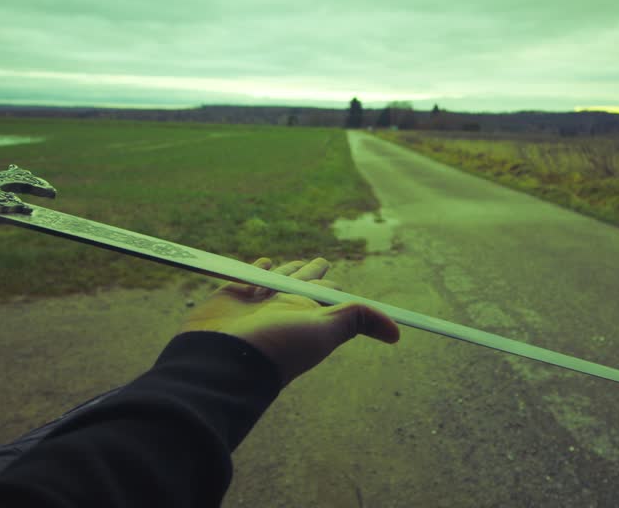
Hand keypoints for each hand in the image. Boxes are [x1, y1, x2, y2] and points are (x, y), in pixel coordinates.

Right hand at [178, 257, 399, 385]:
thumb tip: (397, 333)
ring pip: (276, 278)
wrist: (221, 358)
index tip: (339, 282)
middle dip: (312, 271)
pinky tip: (262, 262)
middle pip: (303, 282)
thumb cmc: (275, 346)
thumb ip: (356, 320)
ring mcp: (256, 302)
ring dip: (286, 268)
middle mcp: (284, 307)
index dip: (335, 287)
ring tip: (297, 262)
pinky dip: (255, 268)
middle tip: (322, 261)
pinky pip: (246, 276)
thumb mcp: (324, 331)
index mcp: (308, 313)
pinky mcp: (230, 296)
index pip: (327, 294)